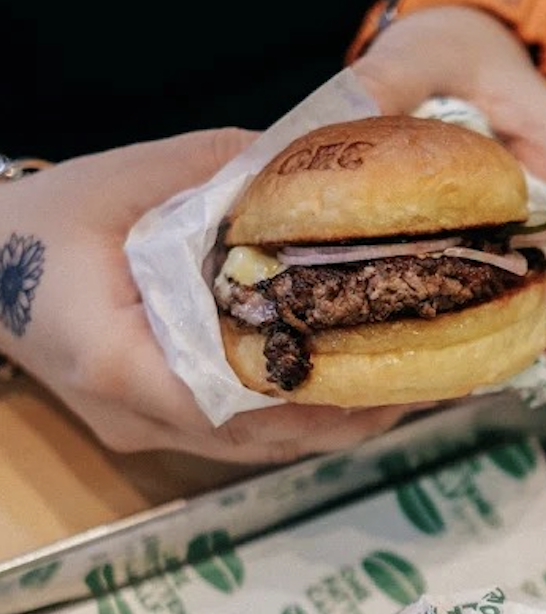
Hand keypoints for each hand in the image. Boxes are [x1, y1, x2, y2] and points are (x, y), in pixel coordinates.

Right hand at [0, 132, 408, 461]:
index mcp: (119, 360)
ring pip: (258, 447)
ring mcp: (145, 431)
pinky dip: (299, 416)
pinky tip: (355, 389)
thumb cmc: (45, 221)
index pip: (235, 398)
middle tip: (433, 380)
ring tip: (415, 387)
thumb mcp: (131, 176)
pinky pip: (241, 436)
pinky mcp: (156, 428)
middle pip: (262, 437)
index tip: (391, 372)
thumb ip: (224, 172)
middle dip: (351, 413)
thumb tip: (315, 166)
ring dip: (335, 423)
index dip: (318, 393)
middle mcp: (137, 415)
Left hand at [351, 4, 545, 394]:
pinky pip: (503, 294)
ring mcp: (528, 226)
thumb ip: (386, 79)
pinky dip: (491, 333)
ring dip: (532, 348)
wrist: (454, 37)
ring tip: (496, 392)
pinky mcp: (495, 241)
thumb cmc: (451, 44)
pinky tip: (454, 365)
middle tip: (540, 393)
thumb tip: (345, 115)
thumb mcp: (420, 49)